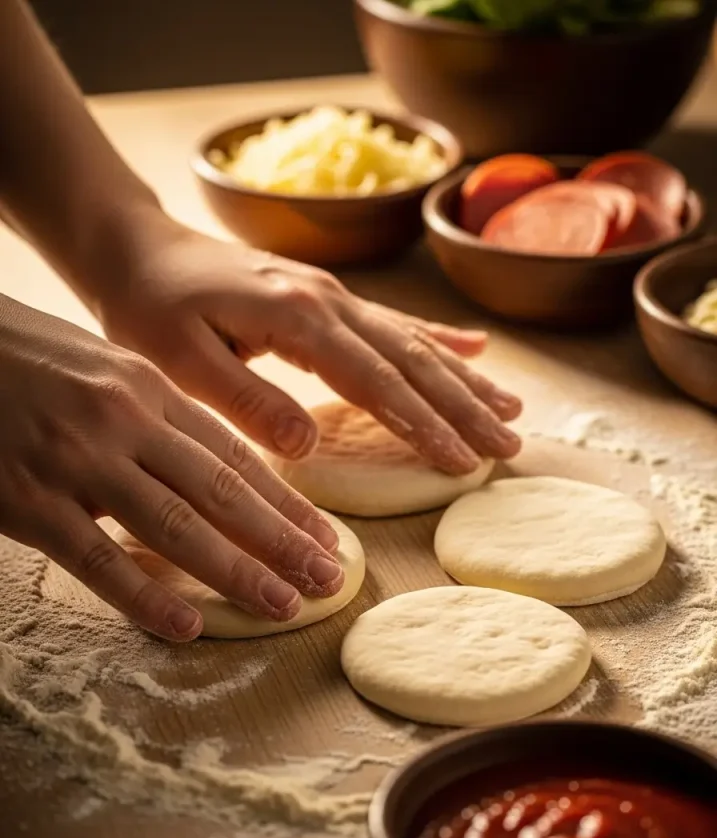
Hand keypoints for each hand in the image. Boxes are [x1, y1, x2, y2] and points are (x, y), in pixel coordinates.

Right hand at [0, 295, 344, 640]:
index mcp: (145, 385)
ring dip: (237, 571)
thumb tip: (208, 465)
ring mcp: (75, 461)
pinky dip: (144, 599)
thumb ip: (153, 415)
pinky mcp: (27, 501)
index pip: (232, 453)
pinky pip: (96, 559)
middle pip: (221, 492)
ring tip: (284, 607)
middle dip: (282, 540)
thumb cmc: (19, 354)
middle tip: (329, 580)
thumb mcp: (99, 367)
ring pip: (175, 527)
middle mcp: (122, 421)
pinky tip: (188, 627)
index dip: (285, 500)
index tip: (324, 535)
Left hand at [93, 214, 521, 474]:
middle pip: (412, 359)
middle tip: (511, 446)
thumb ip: (246, 400)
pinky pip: (394, 319)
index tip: (462, 460)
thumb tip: (309, 444)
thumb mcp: (179, 361)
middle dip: (466, 405)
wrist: (137, 248)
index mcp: (297, 318)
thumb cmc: (149, 306)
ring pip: (414, 340)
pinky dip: (438, 337)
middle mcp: (327, 300)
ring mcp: (332, 294)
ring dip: (466, 378)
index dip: (422, 423)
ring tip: (513, 410)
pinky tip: (475, 350)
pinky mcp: (326, 295)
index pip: (375, 380)